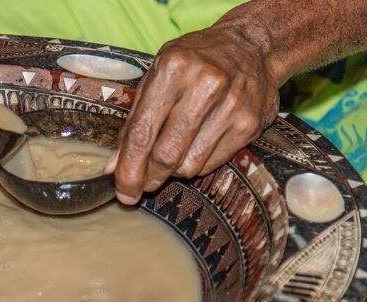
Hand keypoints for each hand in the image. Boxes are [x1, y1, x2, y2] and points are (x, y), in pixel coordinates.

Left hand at [104, 25, 279, 204]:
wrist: (251, 45)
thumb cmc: (194, 60)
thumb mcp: (157, 76)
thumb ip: (135, 120)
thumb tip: (114, 166)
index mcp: (172, 69)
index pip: (142, 132)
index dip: (129, 168)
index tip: (122, 190)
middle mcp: (204, 86)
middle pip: (166, 155)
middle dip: (149, 178)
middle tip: (142, 185)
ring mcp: (231, 106)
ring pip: (190, 165)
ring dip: (174, 170)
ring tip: (172, 155)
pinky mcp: (249, 125)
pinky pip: (212, 164)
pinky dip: (197, 163)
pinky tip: (195, 147)